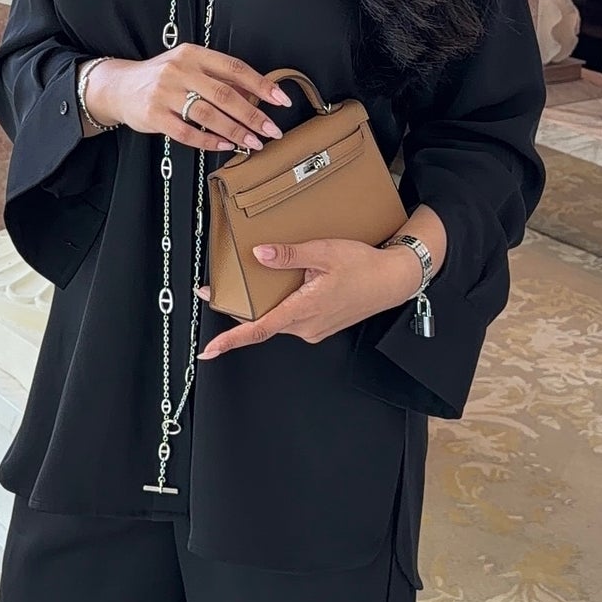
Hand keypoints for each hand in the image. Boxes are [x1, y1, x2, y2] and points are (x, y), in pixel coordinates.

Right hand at [89, 45, 292, 153]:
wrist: (120, 87)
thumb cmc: (163, 78)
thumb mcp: (189, 67)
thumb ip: (218, 79)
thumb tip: (255, 96)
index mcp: (194, 53)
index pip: (234, 68)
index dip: (261, 84)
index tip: (281, 100)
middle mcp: (180, 69)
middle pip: (225, 94)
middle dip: (253, 115)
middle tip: (272, 131)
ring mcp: (165, 92)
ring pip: (209, 115)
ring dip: (236, 131)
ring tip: (254, 143)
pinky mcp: (154, 114)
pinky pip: (187, 132)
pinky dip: (209, 141)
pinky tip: (225, 146)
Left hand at [196, 237, 421, 360]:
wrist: (392, 281)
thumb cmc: (364, 266)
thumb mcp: (324, 252)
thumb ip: (290, 255)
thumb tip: (261, 255)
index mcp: (304, 309)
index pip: (260, 329)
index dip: (231, 340)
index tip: (210, 350)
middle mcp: (307, 326)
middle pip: (263, 322)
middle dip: (239, 311)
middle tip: (217, 292)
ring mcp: (314, 329)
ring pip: (278, 320)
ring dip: (263, 306)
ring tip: (255, 282)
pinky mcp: (319, 326)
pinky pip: (291, 319)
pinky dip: (281, 306)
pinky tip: (285, 287)